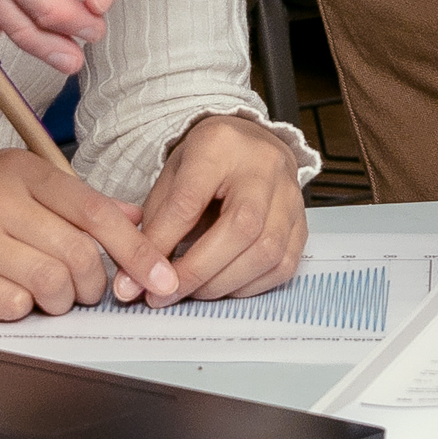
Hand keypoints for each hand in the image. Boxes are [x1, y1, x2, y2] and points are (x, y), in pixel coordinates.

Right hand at [0, 149, 167, 319]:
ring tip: (48, 295)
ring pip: (51, 283)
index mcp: (20, 171)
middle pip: (79, 253)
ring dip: (60, 301)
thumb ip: (72, 199)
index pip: (95, 211)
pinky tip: (8, 295)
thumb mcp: (11, 178)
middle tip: (85, 289)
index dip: (137, 249)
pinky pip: (12, 305)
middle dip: (94, 284)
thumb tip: (130, 215)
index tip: (161, 275)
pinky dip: (21, 310)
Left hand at [137, 113, 306, 301]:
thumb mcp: (172, 176)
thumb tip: (135, 279)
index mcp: (220, 144)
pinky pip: (283, 265)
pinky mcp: (302, 222)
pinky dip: (250, 285)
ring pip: (266, 251)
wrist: (247, 144)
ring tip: (193, 290)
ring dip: (223, 283)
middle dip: (198, 270)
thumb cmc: (206, 162)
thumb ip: (156, 223)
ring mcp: (291, 194)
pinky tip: (224, 285)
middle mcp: (264, 166)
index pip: (190, 201)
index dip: (163, 243)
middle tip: (166, 293)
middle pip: (240, 228)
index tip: (140, 274)